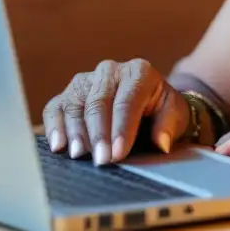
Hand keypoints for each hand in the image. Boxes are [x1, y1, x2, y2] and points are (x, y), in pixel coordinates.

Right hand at [42, 59, 190, 165]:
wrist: (148, 102)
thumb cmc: (161, 110)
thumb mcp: (174, 114)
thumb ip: (169, 125)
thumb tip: (162, 143)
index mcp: (139, 72)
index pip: (127, 101)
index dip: (121, 128)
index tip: (118, 153)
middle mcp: (110, 70)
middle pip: (99, 102)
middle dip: (99, 134)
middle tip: (101, 160)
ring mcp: (86, 80)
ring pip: (76, 104)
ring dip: (76, 131)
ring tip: (78, 154)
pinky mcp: (69, 93)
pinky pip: (56, 107)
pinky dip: (55, 126)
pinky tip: (58, 145)